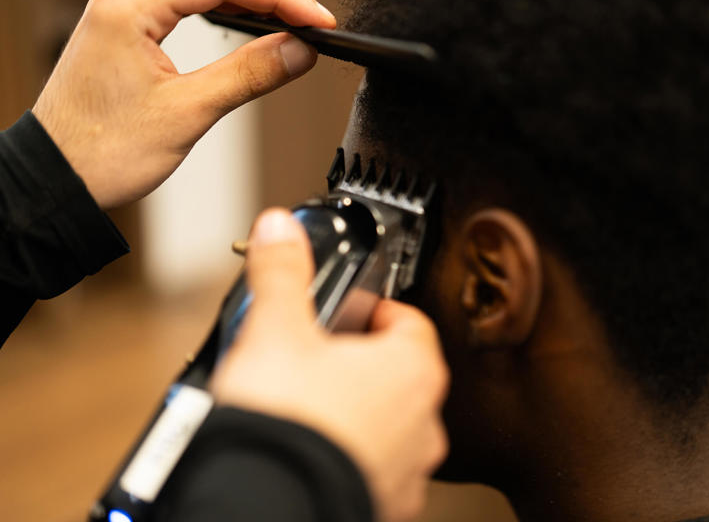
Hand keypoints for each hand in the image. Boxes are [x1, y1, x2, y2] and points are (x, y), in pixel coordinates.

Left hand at [32, 0, 335, 208]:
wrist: (59, 180)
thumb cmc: (102, 151)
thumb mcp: (188, 112)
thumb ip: (248, 74)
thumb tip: (298, 50)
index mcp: (130, 5)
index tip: (316, 19)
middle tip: (311, 22)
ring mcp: (124, 13)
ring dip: (249, 3)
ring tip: (292, 24)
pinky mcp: (128, 33)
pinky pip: (185, 7)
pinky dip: (224, 15)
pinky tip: (251, 28)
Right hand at [210, 208, 449, 521]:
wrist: (268, 506)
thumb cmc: (287, 424)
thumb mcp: (275, 331)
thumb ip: (281, 274)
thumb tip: (279, 230)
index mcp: (412, 370)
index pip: (410, 323)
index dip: (379, 311)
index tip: (352, 311)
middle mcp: (424, 423)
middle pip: (401, 377)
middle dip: (364, 366)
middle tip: (321, 361)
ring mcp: (408, 471)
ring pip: (391, 429)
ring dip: (361, 417)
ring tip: (311, 411)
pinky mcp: (384, 507)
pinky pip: (375, 473)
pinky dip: (351, 460)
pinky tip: (313, 453)